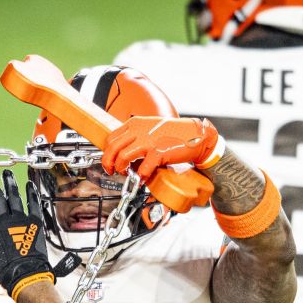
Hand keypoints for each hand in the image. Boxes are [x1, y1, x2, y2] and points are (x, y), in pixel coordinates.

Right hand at [0, 170, 53, 299]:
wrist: (26, 274)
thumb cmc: (6, 272)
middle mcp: (5, 221)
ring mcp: (21, 219)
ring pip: (14, 196)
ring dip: (10, 183)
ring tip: (7, 174)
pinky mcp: (36, 222)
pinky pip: (33, 203)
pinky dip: (31, 193)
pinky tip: (29, 184)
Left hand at [101, 116, 220, 179]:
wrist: (195, 135)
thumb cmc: (174, 134)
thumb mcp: (150, 128)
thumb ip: (136, 136)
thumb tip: (122, 151)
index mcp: (135, 123)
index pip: (110, 138)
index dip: (106, 153)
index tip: (110, 161)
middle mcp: (139, 130)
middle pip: (112, 148)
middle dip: (108, 163)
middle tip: (112, 171)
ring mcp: (148, 140)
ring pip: (122, 157)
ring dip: (121, 169)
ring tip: (127, 174)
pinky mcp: (158, 151)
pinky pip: (142, 168)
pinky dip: (140, 176)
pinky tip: (143, 178)